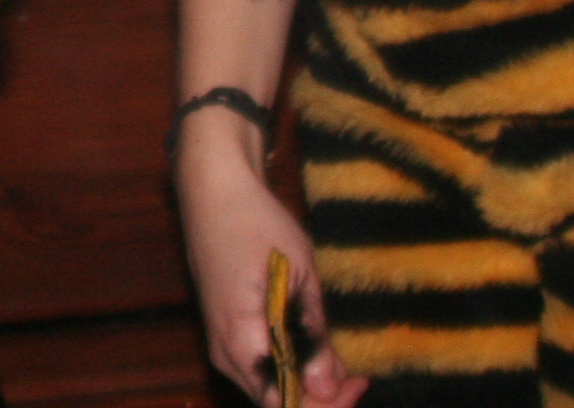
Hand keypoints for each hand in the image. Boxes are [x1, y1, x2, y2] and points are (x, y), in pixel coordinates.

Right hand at [175, 128, 362, 407]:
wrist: (213, 188)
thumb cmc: (257, 223)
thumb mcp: (299, 275)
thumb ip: (312, 335)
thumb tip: (327, 388)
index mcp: (240, 340)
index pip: (284, 403)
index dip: (325, 403)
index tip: (360, 382)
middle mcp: (224, 353)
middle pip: (275, 401)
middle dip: (320, 396)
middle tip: (359, 376)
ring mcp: (220, 343)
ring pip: (267, 387)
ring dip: (306, 384)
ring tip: (342, 363)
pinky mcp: (225, 332)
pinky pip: (258, 368)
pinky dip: (289, 367)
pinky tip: (313, 349)